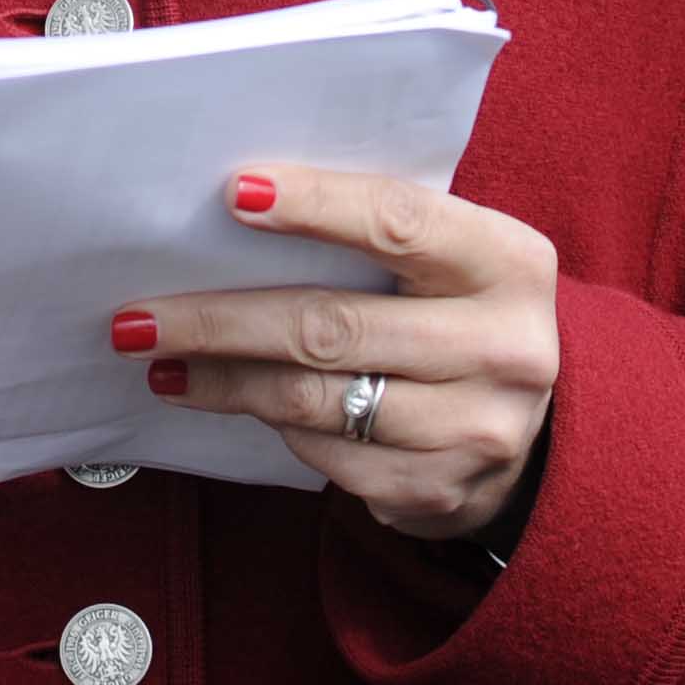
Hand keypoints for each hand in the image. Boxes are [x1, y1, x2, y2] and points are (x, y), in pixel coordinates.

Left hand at [131, 166, 559, 543]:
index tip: (230, 193)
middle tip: (139, 316)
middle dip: (221, 319)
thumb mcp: (456, 257)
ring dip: (223, 380)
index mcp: (509, 262)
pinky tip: (226, 401)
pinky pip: (328, 457)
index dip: (314, 205)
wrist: (544, 430)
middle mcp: (504, 347)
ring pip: (316, 400)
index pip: (399, 221)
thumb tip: (235, 206)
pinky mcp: (439, 491)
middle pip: (335, 325)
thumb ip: (380, 230)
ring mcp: (477, 429)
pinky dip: (269, 425)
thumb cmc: (462, 312)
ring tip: (160, 360)